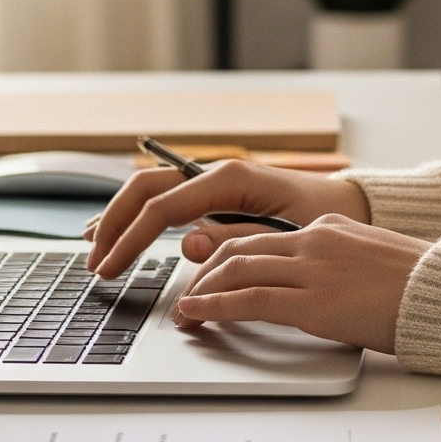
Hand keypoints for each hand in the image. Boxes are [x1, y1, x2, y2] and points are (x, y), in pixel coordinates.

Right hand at [83, 160, 369, 277]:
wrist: (349, 207)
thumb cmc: (324, 219)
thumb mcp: (287, 236)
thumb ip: (236, 240)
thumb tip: (187, 244)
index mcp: (231, 179)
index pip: (162, 207)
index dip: (130, 238)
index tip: (110, 267)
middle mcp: (216, 174)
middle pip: (144, 188)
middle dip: (113, 223)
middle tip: (94, 259)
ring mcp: (212, 183)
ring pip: (149, 189)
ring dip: (118, 215)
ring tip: (91, 243)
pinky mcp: (214, 196)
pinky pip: (164, 199)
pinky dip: (137, 215)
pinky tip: (117, 231)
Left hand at [170, 217, 431, 352]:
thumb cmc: (425, 287)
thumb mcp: (377, 263)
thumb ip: (343, 266)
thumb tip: (324, 286)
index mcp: (332, 228)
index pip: (264, 237)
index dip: (228, 256)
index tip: (209, 273)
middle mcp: (316, 240)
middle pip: (241, 249)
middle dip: (206, 274)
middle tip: (188, 296)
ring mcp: (313, 269)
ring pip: (237, 270)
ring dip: (203, 292)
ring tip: (184, 312)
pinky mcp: (313, 302)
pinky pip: (250, 299)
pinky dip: (215, 306)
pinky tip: (196, 315)